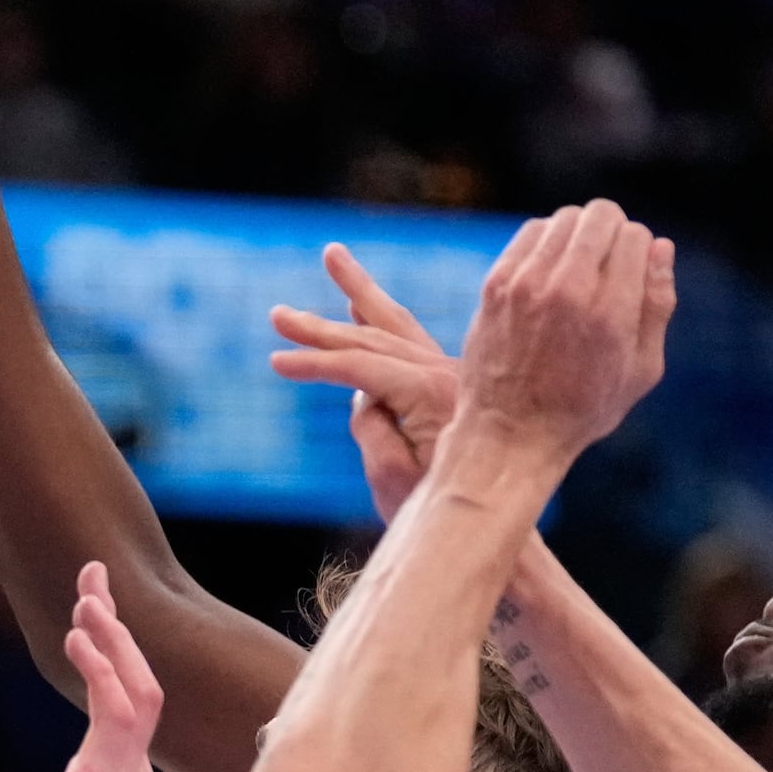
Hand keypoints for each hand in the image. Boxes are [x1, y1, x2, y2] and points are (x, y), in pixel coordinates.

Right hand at [268, 245, 461, 519]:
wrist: (499, 515)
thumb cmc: (442, 505)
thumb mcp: (391, 475)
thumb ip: (369, 426)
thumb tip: (363, 395)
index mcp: (431, 391)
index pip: (359, 366)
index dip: (313, 364)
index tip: (273, 362)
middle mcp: (445, 372)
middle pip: (374, 335)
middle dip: (321, 326)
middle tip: (278, 314)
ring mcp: (453, 374)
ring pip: (398, 326)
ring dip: (361, 293)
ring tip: (334, 257)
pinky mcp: (454, 384)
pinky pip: (412, 342)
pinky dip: (384, 321)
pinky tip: (362, 306)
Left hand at [445, 202, 676, 469]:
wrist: (510, 432)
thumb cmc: (583, 408)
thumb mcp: (641, 370)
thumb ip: (658, 305)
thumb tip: (661, 247)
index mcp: (609, 313)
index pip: (634, 236)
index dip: (640, 250)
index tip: (632, 274)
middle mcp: (566, 291)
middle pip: (600, 216)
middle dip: (613, 232)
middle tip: (608, 265)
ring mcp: (526, 284)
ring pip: (564, 218)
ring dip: (579, 234)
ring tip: (580, 269)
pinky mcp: (496, 284)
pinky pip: (531, 233)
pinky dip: (547, 242)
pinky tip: (551, 270)